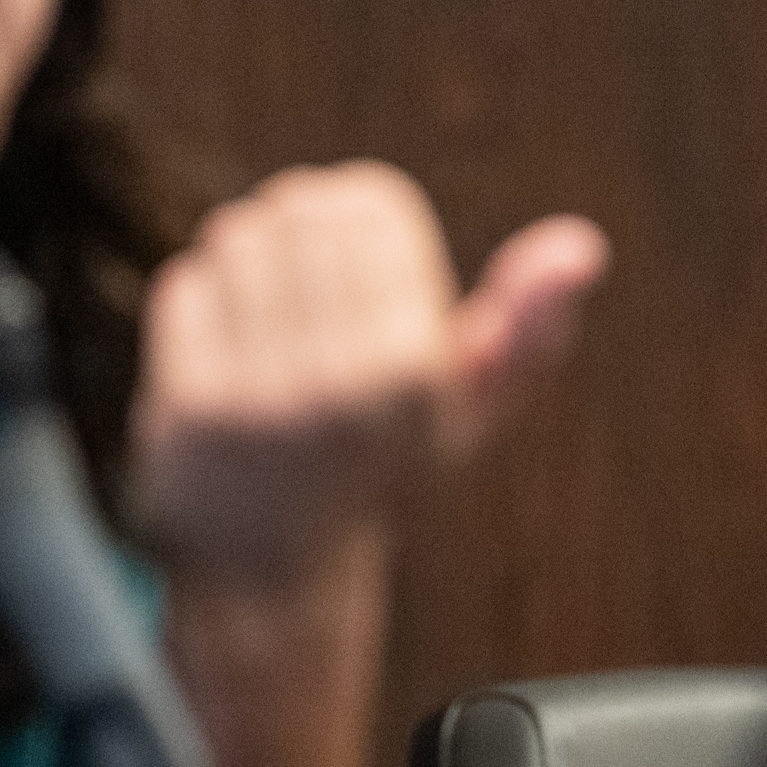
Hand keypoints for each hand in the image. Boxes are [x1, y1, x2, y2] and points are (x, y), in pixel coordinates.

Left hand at [129, 161, 608, 586]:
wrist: (276, 561)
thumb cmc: (385, 458)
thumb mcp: (474, 404)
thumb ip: (530, 324)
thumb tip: (581, 245)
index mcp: (417, 371)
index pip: (374, 205)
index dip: (371, 221)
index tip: (371, 268)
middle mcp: (339, 385)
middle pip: (304, 208)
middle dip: (308, 228)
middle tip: (314, 278)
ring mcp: (256, 399)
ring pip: (239, 235)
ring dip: (252, 255)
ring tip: (274, 306)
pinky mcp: (184, 409)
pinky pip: (186, 285)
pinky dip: (202, 297)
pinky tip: (228, 343)